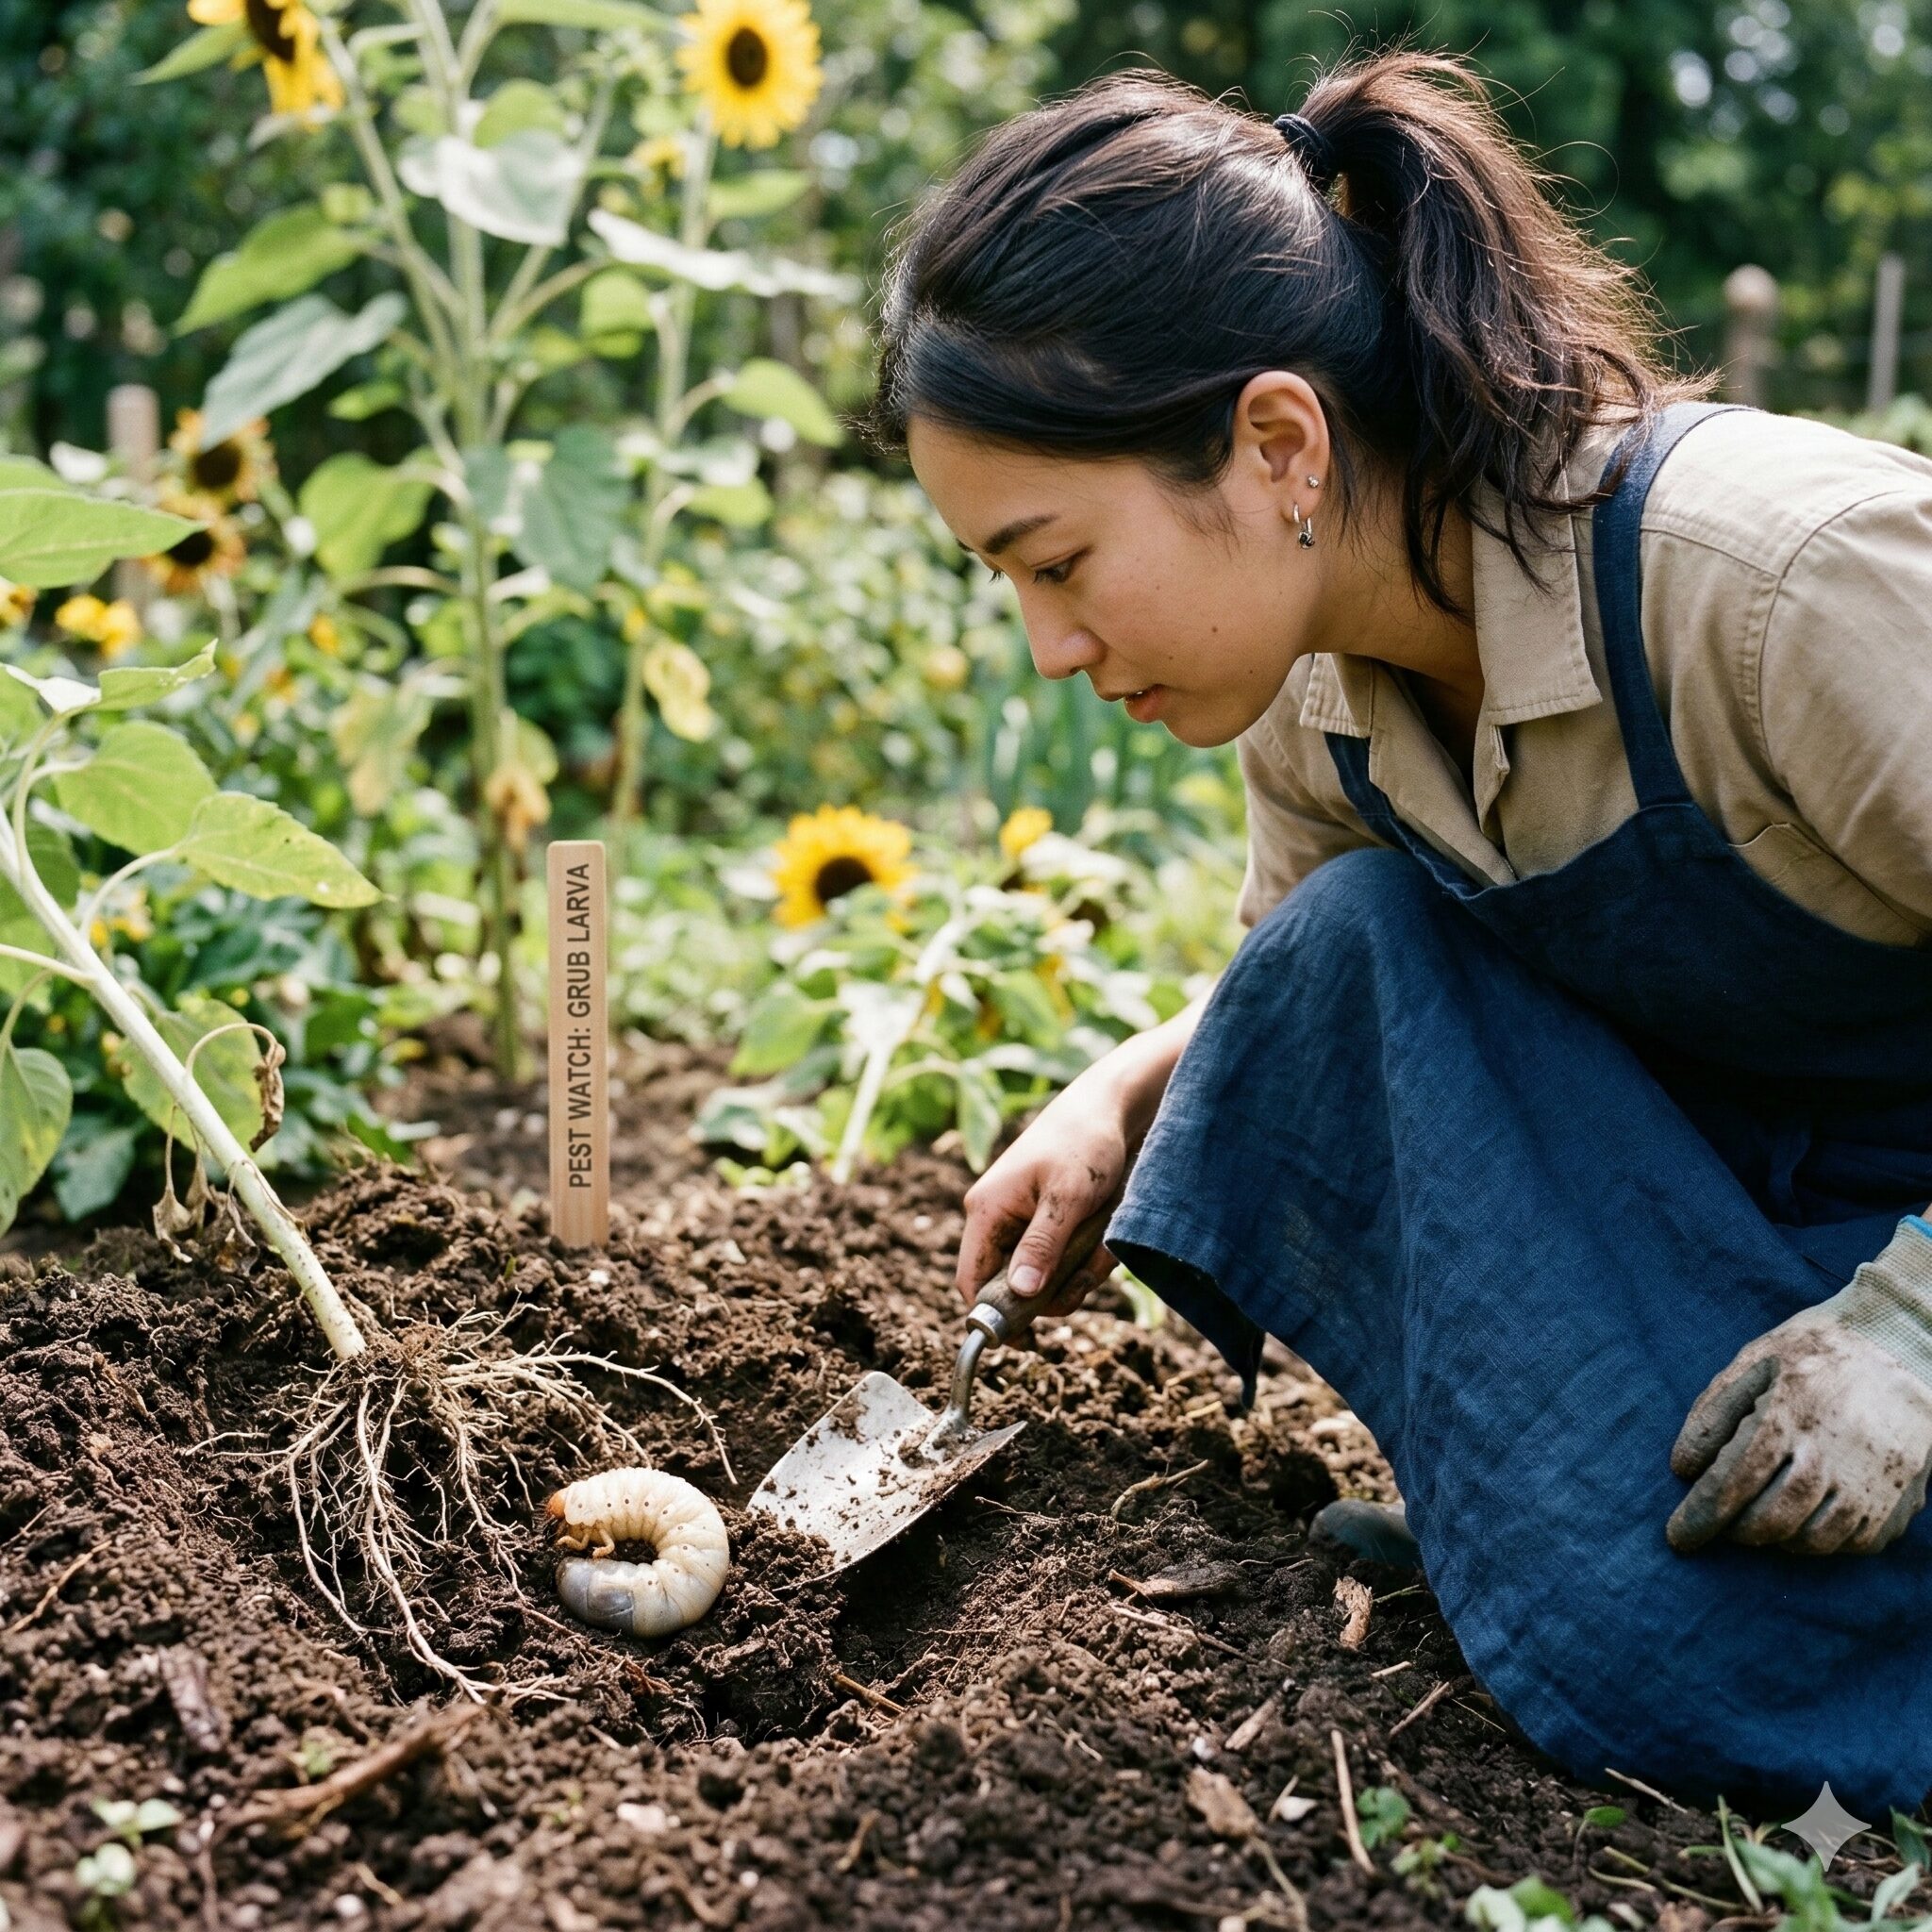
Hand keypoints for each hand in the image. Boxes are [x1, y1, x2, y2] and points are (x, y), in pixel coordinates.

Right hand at [955, 1063, 1131, 1318]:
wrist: (1111, 1109)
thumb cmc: (1085, 1143)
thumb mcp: (1068, 1197)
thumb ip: (1043, 1245)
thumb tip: (1020, 1293)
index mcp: (987, 1211)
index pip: (971, 1281)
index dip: (994, 1314)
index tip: (1028, 1339)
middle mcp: (997, 1219)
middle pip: (1011, 1285)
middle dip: (1053, 1289)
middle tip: (1086, 1276)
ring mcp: (1022, 1222)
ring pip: (1042, 1276)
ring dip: (1077, 1271)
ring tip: (1102, 1242)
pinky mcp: (1046, 1223)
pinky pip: (1062, 1260)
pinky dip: (1087, 1256)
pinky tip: (1104, 1232)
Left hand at [1667, 1219, 1931, 1555]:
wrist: (1901, 1345)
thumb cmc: (1816, 1350)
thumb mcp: (1754, 1361)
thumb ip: (1714, 1413)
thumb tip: (1682, 1469)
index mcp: (1788, 1414)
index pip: (1732, 1482)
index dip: (1700, 1516)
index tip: (1678, 1539)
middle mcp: (1833, 1453)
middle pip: (1771, 1519)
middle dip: (1736, 1531)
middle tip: (1720, 1524)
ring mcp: (1872, 1479)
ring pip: (1813, 1539)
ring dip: (1776, 1539)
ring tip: (1757, 1521)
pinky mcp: (1901, 1495)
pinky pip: (1856, 1542)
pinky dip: (1822, 1542)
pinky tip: (1803, 1521)